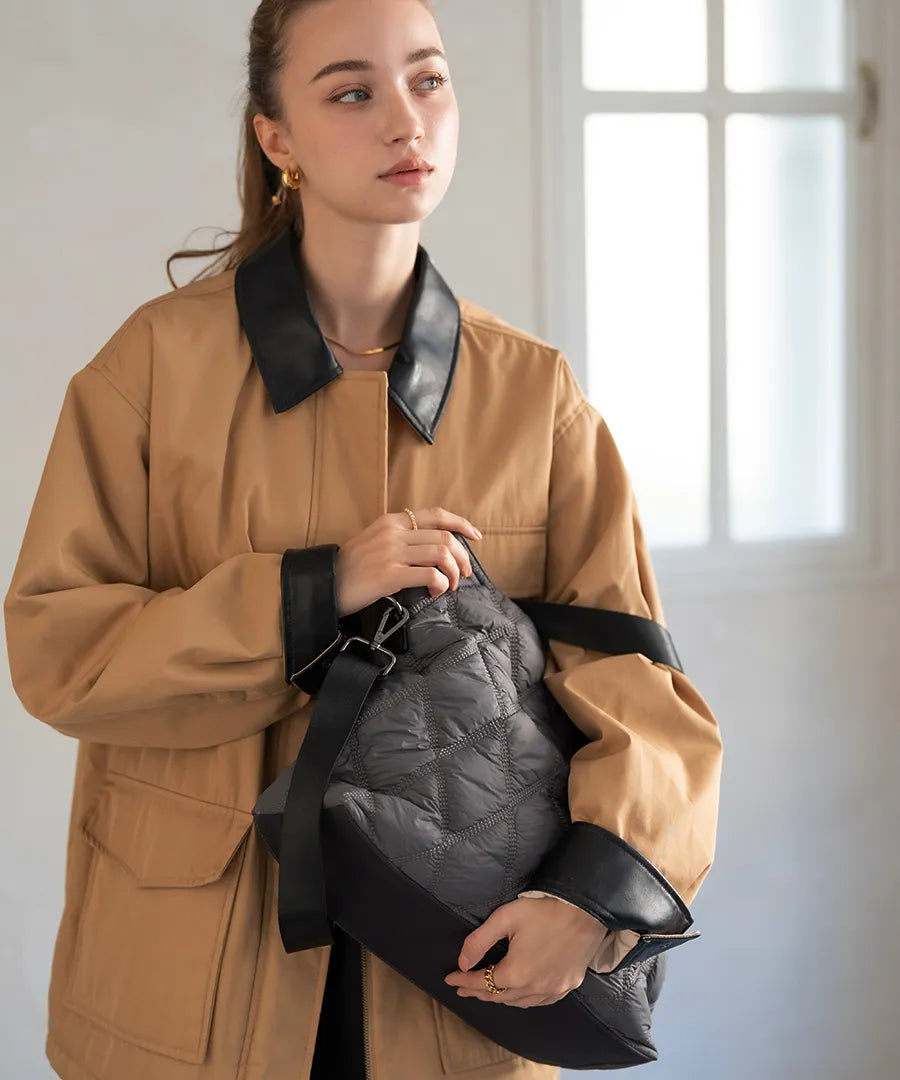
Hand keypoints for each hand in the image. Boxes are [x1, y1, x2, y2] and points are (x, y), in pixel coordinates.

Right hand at [334, 506, 481, 618]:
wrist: (325, 584)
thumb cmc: (351, 567)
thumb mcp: (374, 541)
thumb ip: (400, 539)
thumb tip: (432, 549)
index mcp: (390, 522)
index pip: (434, 514)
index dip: (460, 523)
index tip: (475, 535)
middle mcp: (393, 533)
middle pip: (444, 536)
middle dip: (462, 556)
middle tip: (464, 573)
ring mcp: (392, 553)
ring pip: (441, 553)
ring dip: (453, 572)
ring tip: (449, 586)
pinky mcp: (390, 575)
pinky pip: (430, 575)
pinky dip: (441, 584)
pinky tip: (435, 592)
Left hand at [443, 896, 607, 1007]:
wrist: (585, 911)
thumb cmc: (544, 910)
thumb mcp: (505, 918)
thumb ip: (479, 941)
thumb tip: (463, 961)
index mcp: (516, 972)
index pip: (482, 982)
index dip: (464, 980)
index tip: (449, 979)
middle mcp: (534, 988)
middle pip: (499, 996)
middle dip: (478, 991)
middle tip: (463, 987)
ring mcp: (553, 990)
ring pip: (519, 1002)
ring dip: (500, 997)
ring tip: (486, 991)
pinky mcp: (567, 987)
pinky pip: (540, 1001)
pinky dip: (523, 999)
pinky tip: (519, 994)